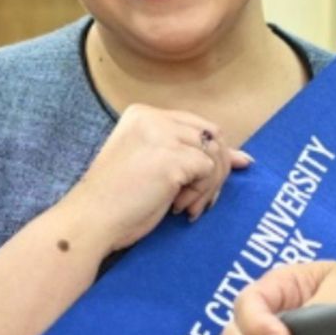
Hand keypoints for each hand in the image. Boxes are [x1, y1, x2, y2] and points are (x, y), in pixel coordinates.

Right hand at [67, 104, 251, 251]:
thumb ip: (188, 154)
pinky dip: (201, 193)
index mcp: (142, 114)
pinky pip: (209, 171)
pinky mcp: (172, 158)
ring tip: (186, 208)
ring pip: (215, 154)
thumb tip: (245, 158)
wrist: (90, 220)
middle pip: (212, 135)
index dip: (211, 154)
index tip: (209, 182)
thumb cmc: (116, 201)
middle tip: (198, 201)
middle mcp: (153, 117)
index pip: (196, 126)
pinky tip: (178, 208)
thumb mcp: (153, 167)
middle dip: (215, 170)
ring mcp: (162, 135)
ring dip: (208, 186)